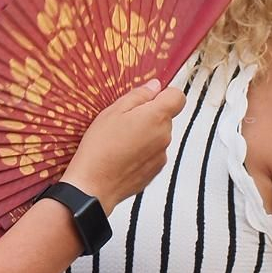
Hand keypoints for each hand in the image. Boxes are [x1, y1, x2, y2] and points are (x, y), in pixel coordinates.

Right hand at [62, 79, 185, 210]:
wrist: (94, 185)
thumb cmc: (100, 148)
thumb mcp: (112, 111)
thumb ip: (138, 95)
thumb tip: (154, 87)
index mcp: (156, 117)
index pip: (177, 97)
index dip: (164, 94)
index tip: (148, 98)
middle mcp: (164, 136)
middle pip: (165, 118)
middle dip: (148, 116)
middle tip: (122, 122)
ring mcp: (162, 155)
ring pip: (157, 136)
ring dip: (144, 134)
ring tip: (119, 141)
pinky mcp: (155, 170)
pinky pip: (152, 153)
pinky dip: (141, 151)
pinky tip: (122, 154)